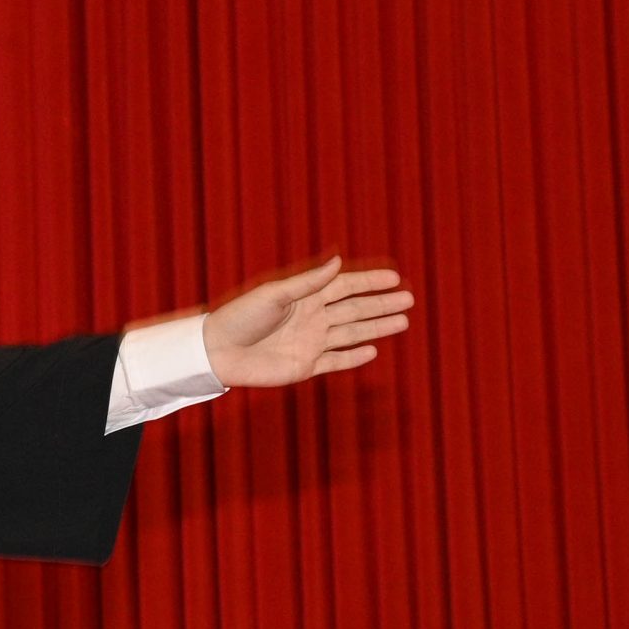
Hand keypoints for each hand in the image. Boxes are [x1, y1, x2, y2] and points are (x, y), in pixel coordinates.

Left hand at [201, 255, 412, 386]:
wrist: (219, 352)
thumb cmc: (241, 317)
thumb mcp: (274, 295)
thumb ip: (307, 282)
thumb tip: (338, 262)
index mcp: (305, 297)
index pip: (344, 286)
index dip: (369, 281)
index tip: (394, 277)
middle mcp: (312, 318)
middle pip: (355, 309)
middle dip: (382, 304)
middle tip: (409, 299)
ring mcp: (311, 342)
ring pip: (352, 333)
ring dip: (377, 327)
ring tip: (403, 321)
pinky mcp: (306, 366)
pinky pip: (336, 361)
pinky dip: (354, 356)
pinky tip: (373, 349)